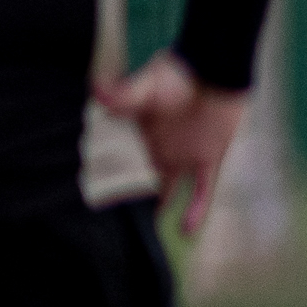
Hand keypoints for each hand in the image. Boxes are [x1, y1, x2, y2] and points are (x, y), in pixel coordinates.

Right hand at [92, 50, 246, 237]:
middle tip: (114, 227)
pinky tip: (187, 231)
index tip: (90, 201)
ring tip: (144, 235)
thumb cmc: (178, 73)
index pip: (116, 163)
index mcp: (135, 134)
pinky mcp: (207, 159)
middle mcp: (156, 150)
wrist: (216, 70)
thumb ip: (124, 95)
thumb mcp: (147, 85)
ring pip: (167, 190)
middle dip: (128, 201)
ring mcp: (182, 157)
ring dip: (158, 209)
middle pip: (139, 182)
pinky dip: (196, 209)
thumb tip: (97, 91)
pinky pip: (202, 190)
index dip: (106, 181)